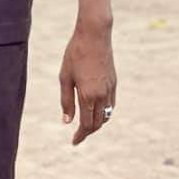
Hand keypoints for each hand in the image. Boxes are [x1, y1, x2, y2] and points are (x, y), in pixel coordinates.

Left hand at [59, 18, 116, 146]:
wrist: (94, 36)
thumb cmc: (75, 54)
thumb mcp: (65, 78)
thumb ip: (66, 101)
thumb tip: (67, 122)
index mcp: (88, 96)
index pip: (86, 125)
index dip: (80, 136)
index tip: (74, 142)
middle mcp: (102, 95)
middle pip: (97, 123)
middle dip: (88, 132)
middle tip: (77, 136)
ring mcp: (110, 89)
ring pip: (106, 116)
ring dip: (96, 123)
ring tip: (86, 125)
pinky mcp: (114, 83)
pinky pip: (111, 105)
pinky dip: (104, 113)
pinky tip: (95, 111)